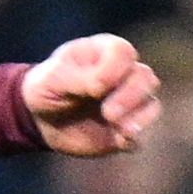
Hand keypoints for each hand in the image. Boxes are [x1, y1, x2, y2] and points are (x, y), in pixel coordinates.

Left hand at [20, 32, 160, 155]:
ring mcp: (129, 102)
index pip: (124, 52)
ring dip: (139, 117)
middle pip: (145, 78)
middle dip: (131, 96)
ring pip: (151, 104)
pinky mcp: (127, 127)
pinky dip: (134, 137)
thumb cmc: (46, 88)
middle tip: (108, 113)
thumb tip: (101, 86)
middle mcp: (124, 75)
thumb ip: (78, 78)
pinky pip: (143, 132)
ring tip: (121, 129)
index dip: (114, 70)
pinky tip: (120, 141)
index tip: (94, 88)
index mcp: (105, 53)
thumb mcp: (52, 79)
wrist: (41, 120)